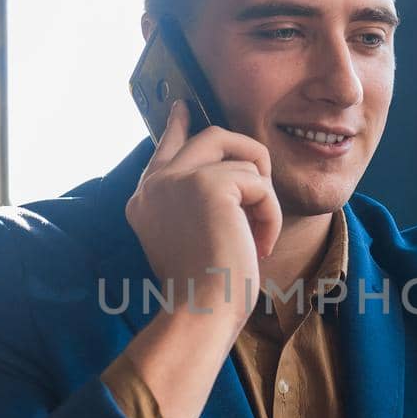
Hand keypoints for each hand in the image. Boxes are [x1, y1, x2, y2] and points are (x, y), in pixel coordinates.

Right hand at [126, 101, 282, 328]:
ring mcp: (179, 179)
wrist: (201, 310)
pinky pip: (259, 184)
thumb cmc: (205, 290)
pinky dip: (271, 216)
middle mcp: (156, 184)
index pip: (165, 148)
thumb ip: (195, 202)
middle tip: (263, 174)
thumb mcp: (190, 238)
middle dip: (246, 151)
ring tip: (258, 236)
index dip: (179, 125)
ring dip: (263, 199)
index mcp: (145, 200)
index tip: (183, 107)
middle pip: (210, 137)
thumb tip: (227, 175)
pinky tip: (261, 245)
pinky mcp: (209, 184)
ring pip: (243, 158)